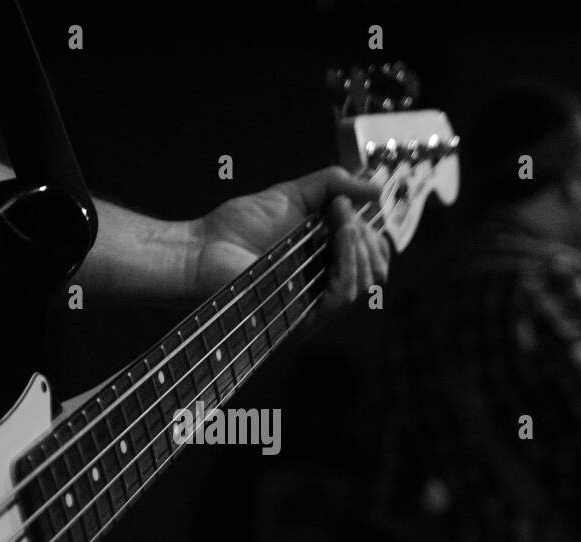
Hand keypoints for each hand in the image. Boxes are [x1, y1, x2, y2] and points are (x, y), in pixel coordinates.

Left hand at [192, 166, 390, 312]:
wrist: (201, 250)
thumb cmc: (236, 227)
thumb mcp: (293, 195)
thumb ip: (333, 185)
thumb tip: (378, 189)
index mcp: (324, 264)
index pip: (372, 258)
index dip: (370, 230)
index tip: (344, 204)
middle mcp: (323, 288)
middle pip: (374, 272)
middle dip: (366, 235)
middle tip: (341, 211)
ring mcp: (313, 306)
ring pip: (364, 284)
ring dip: (359, 244)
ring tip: (339, 219)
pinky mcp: (301, 318)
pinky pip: (342, 295)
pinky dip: (348, 259)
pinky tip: (340, 235)